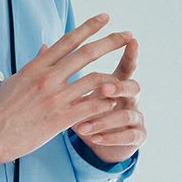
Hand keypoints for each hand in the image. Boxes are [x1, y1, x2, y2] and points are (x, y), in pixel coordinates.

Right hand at [0, 13, 134, 164]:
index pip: (67, 40)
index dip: (89, 27)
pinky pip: (91, 106)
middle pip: (86, 54)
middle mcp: (47, 78)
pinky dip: (105, 103)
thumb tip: (46, 46)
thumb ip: (34, 63)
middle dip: (110, 42)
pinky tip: (114, 102)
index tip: (105, 18)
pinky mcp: (59, 119)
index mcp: (36, 67)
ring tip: (124, 78)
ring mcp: (54, 98)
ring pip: (93, 80)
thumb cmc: (0, 110)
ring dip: (112, 77)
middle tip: (127, 34)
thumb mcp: (14, 80)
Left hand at [69, 28, 144, 163]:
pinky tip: (95, 140)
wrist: (97, 140)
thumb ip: (66, 72)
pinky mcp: (136, 136)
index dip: (130, 54)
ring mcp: (135, 118)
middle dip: (118, 87)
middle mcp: (130, 98)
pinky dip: (111, 138)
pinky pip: (129, 137)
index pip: (126, 66)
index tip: (132, 40)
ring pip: (128, 115)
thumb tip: (45, 46)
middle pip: (133, 87)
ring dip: (107, 119)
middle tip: (105, 89)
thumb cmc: (81, 111)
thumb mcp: (73, 91)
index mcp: (117, 83)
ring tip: (86, 125)